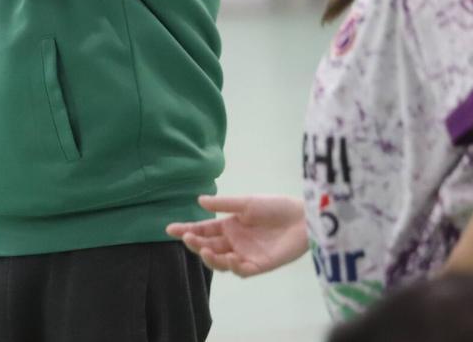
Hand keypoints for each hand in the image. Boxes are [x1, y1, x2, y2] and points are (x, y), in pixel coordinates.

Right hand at [166, 194, 308, 277]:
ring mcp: (245, 255)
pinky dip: (234, 266)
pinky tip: (230, 257)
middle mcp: (234, 242)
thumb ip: (224, 205)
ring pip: (221, 262)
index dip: (187, 230)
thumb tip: (199, 201)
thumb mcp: (247, 202)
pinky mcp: (259, 266)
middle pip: (209, 247)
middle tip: (187, 239)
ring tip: (205, 250)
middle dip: (196, 244)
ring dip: (211, 258)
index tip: (170, 229)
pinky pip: (242, 270)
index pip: (203, 230)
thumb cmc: (275, 207)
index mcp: (229, 226)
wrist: (302, 217)